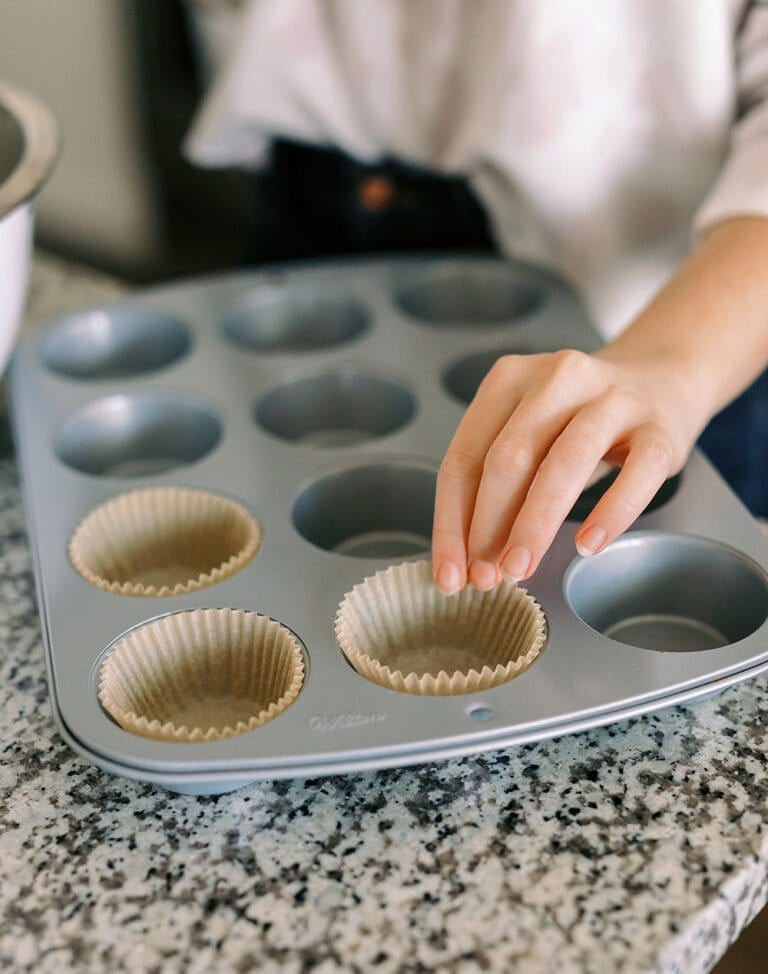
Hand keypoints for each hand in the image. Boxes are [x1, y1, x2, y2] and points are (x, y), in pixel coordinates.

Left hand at [431, 347, 705, 593]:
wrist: (660, 379)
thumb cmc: (578, 419)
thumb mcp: (530, 434)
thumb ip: (499, 486)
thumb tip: (474, 559)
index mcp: (509, 379)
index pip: (465, 457)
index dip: (452, 522)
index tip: (450, 573)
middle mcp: (558, 378)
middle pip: (510, 457)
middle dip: (489, 526)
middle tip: (485, 578)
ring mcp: (613, 399)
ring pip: (566, 461)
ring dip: (536, 523)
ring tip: (520, 568)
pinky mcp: (660, 427)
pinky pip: (636, 474)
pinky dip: (610, 513)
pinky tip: (588, 546)